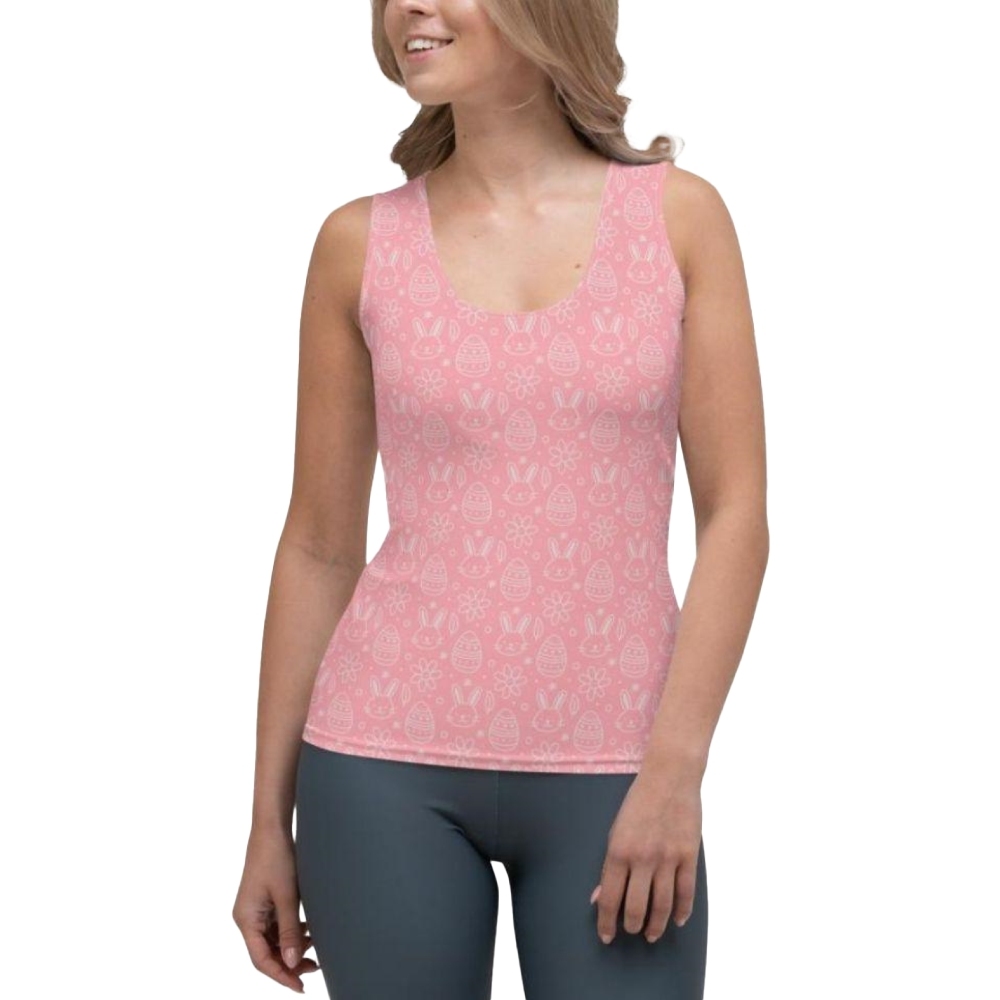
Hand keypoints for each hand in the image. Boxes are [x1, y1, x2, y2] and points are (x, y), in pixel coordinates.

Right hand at [233, 826, 319, 992]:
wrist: (272, 829)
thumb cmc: (276, 857)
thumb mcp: (287, 896)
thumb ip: (289, 930)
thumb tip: (291, 962)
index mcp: (246, 919)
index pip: (261, 959)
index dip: (280, 976)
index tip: (300, 986)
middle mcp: (247, 918)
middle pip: (266, 952)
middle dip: (288, 963)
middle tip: (313, 968)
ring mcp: (256, 910)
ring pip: (273, 940)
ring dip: (291, 947)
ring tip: (314, 950)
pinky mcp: (265, 901)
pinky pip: (276, 926)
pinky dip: (291, 932)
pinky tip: (308, 932)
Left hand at [590, 763, 702, 944]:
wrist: (669, 776)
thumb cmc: (638, 802)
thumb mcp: (615, 830)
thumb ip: (609, 865)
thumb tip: (599, 897)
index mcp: (618, 851)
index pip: (610, 898)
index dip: (606, 922)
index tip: (606, 936)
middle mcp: (642, 858)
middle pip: (637, 907)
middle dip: (632, 925)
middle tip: (631, 931)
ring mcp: (667, 858)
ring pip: (663, 905)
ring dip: (656, 925)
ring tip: (651, 934)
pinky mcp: (688, 855)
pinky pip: (686, 892)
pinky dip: (683, 911)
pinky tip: (678, 920)